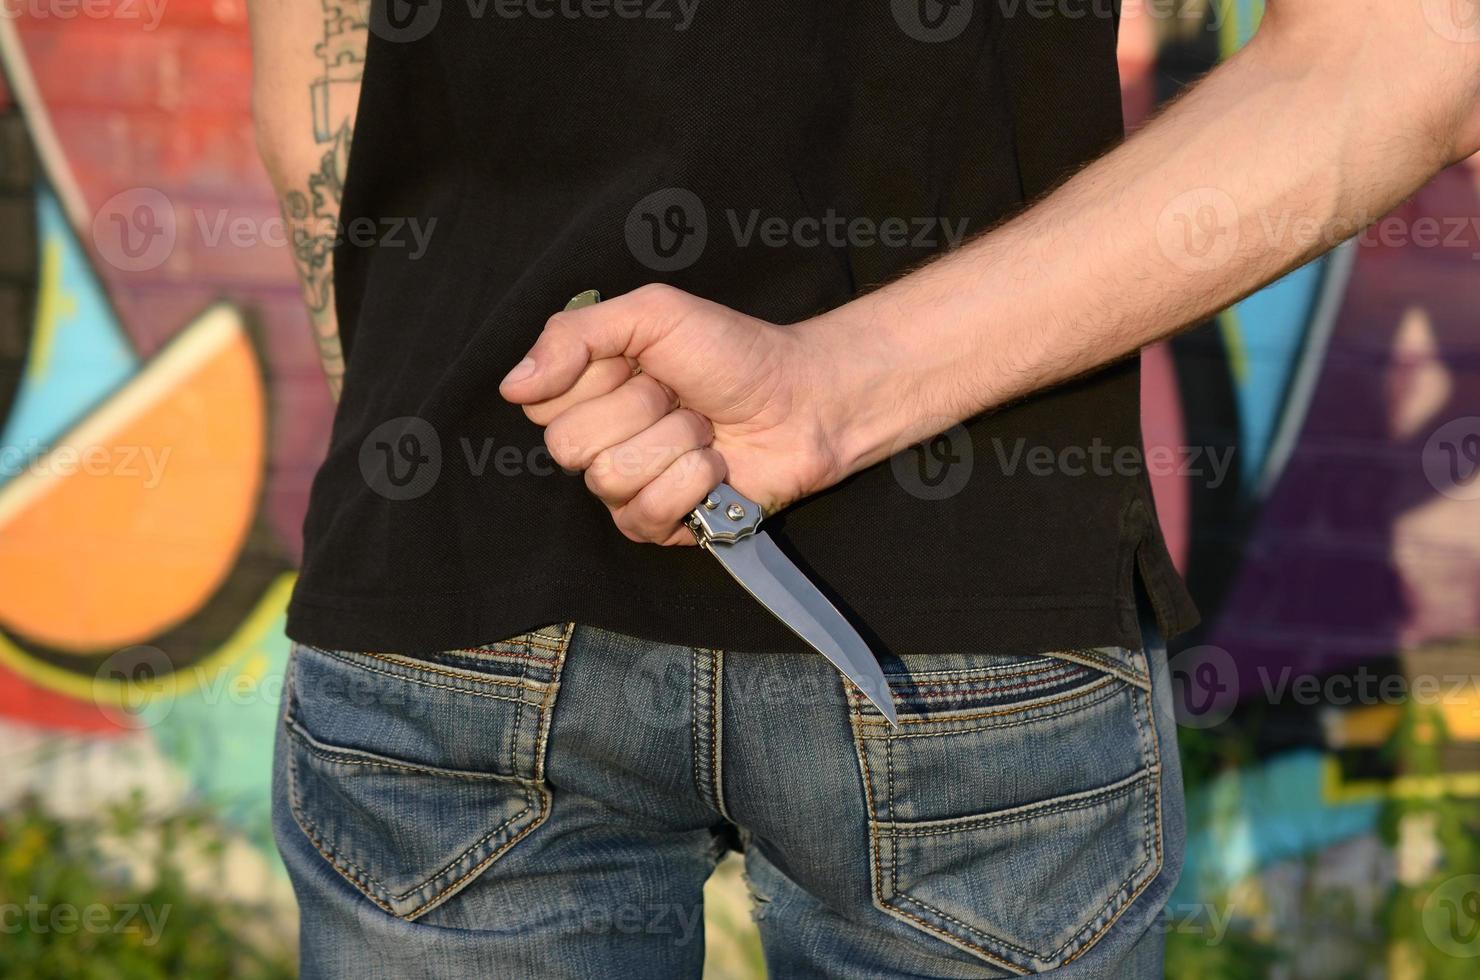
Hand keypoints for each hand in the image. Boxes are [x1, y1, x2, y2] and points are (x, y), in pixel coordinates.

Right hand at [499, 285, 846, 544]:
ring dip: (672, 443)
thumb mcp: (652, 314)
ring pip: (609, 478)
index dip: (591, 379)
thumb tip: (512, 386)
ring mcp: (626, 487)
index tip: (638, 361)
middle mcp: (598, 441)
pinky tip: (714, 466)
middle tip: (677, 395)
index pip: (540, 401)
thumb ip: (574, 335)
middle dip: (638, 409)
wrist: (802, 400)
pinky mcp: (660, 525)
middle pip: (568, 445)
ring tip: (703, 428)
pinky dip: (691, 481)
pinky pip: (645, 514)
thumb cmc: (732, 353)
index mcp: (586, 391)